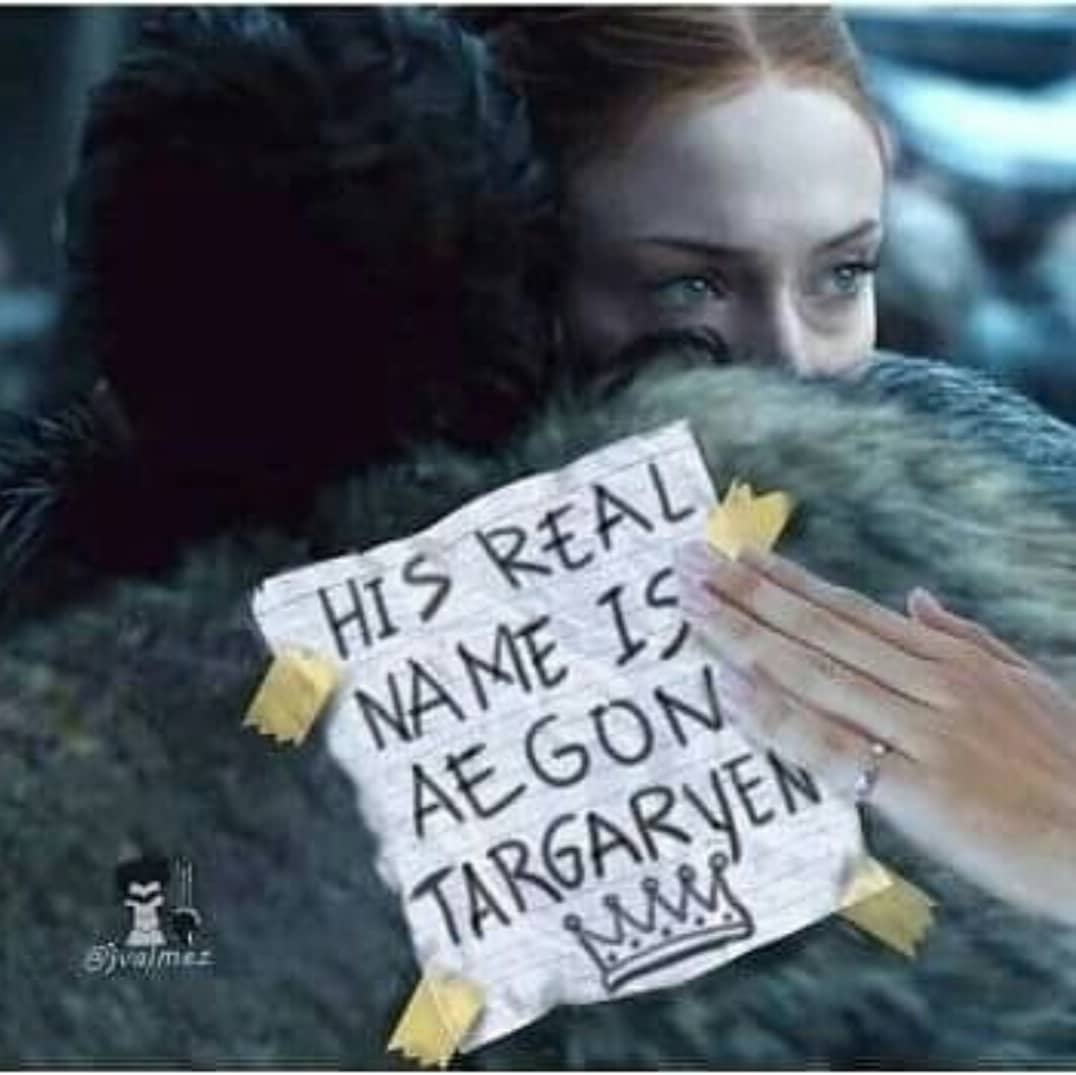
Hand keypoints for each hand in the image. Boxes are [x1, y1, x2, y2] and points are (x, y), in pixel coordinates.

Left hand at [674, 541, 1075, 925]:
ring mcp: (925, 732)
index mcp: (951, 660)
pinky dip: (780, 719)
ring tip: (691, 610)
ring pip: (817, 674)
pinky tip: (733, 694)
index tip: (734, 556)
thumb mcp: (1030, 685)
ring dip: (746, 639)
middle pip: (819, 631)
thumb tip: (915, 598)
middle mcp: (931, 683)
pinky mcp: (923, 791)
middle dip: (747, 596)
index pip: (848, 610)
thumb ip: (966, 638)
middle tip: (687, 565)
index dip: (786, 583)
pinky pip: (835, 747)